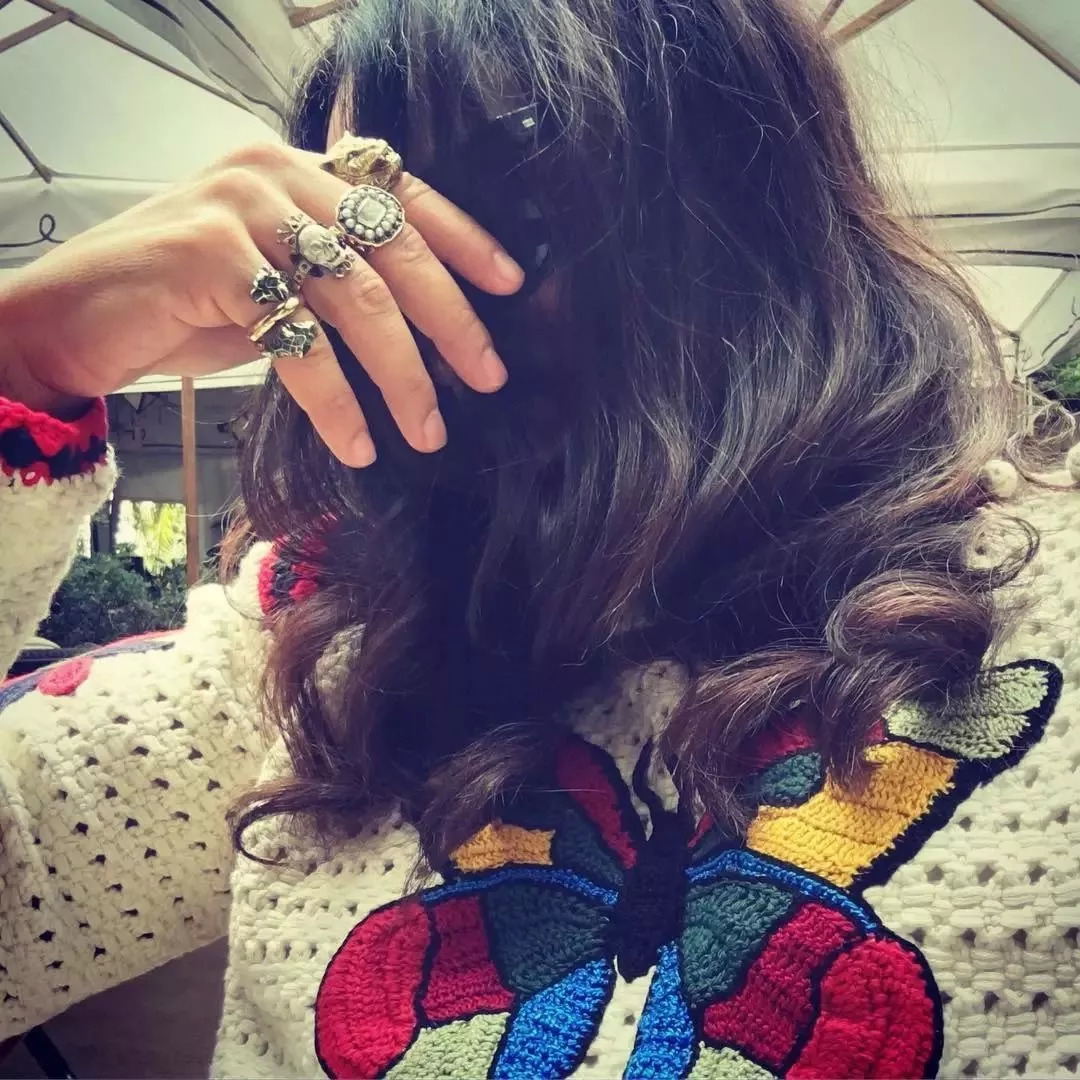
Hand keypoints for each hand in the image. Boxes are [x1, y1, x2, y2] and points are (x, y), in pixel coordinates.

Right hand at [0, 142, 522, 466]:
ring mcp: (240, 206)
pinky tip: (357, 442)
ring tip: (426, 429)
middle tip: (488, 377)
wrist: (76, 316)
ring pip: (356, 297)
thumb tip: (427, 332)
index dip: (464, 238)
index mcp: (299, 168)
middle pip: (394, 249)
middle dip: (451, 322)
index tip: (511, 285)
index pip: (402, 193)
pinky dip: (336, 400)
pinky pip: (299, 339)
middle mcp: (275, 171)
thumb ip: (335, 281)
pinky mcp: (208, 253)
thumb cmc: (182, 302)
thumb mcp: (275, 280)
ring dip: (402, 375)